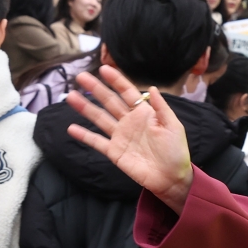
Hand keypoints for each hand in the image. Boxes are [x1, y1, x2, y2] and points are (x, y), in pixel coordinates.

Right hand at [66, 67, 193, 212]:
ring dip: (85, 108)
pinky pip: (97, 142)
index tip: (103, 69)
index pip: (127, 92)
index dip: (116, 80)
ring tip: (71, 96)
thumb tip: (152, 87)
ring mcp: (120, 136)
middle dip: (95, 89)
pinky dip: (84, 135)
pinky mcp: (114, 152)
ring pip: (99, 118)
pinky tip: (72, 128)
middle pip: (109, 101)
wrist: (171, 178)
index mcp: (143, 113)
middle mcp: (129, 121)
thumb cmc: (175, 151)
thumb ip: (161, 107)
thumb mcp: (173, 126)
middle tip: (80, 77)